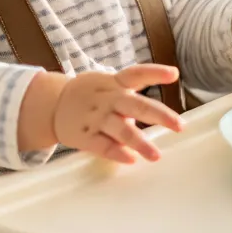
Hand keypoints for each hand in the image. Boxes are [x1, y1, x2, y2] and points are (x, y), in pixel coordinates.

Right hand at [53, 64, 182, 164]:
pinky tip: (131, 159)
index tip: (174, 74)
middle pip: (135, 105)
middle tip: (180, 126)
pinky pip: (102, 146)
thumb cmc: (89, 95)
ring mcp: (95, 118)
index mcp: (114, 83)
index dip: (155, 73)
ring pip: (120, 129)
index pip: (136, 74)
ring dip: (139, 142)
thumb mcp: (107, 85)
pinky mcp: (84, 137)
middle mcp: (107, 99)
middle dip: (159, 115)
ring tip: (156, 156)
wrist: (51, 105)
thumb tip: (158, 117)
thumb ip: (131, 98)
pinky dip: (117, 152)